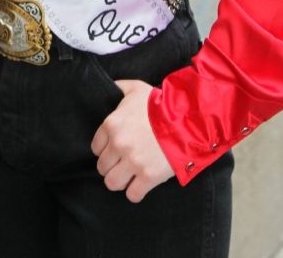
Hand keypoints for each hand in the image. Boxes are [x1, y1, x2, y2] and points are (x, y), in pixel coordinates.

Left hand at [90, 78, 174, 202]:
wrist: (186, 119)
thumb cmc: (160, 103)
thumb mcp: (136, 88)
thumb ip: (119, 87)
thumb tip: (109, 87)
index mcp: (112, 124)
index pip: (96, 147)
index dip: (105, 149)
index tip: (113, 149)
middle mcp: (118, 144)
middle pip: (102, 167)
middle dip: (111, 166)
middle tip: (122, 163)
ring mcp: (133, 162)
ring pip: (112, 183)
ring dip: (119, 181)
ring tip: (128, 176)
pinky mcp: (148, 177)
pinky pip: (132, 195)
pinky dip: (135, 192)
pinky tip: (140, 184)